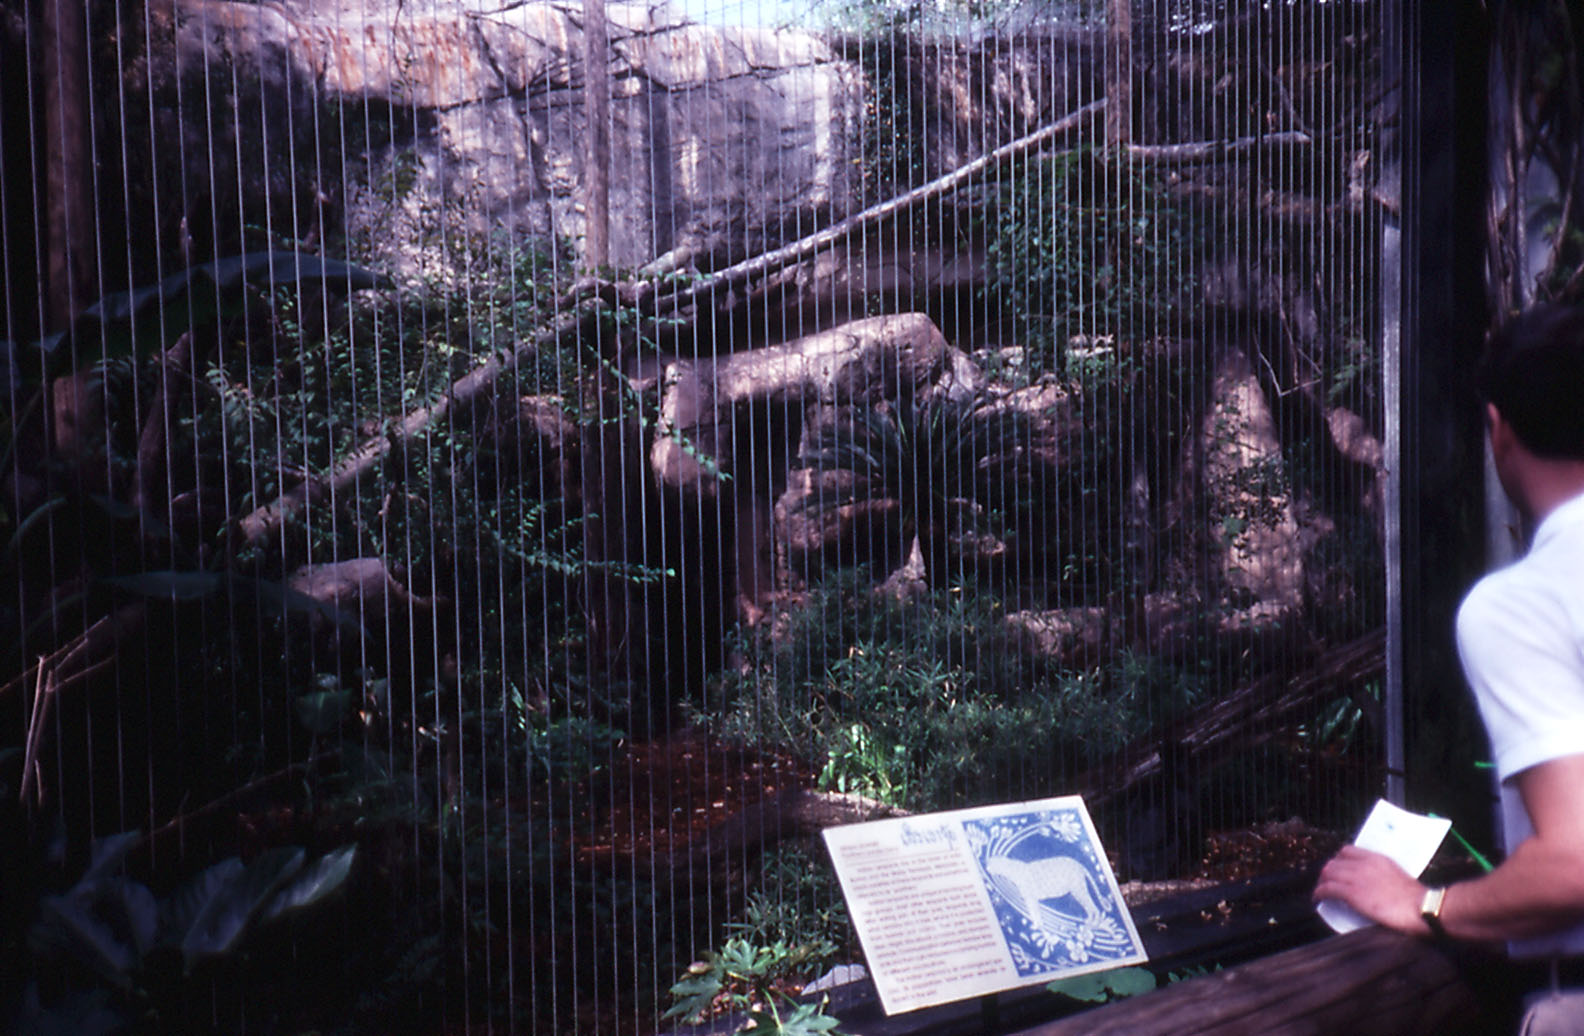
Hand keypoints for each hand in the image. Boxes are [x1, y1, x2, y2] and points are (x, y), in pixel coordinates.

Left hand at [1312, 845, 1427, 935]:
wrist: (1421, 908)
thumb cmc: (1416, 899)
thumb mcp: (1397, 875)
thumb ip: (1383, 874)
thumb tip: (1376, 884)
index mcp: (1376, 858)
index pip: (1348, 850)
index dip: (1338, 859)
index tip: (1337, 868)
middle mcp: (1363, 864)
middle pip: (1334, 862)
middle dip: (1328, 872)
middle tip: (1327, 881)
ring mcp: (1356, 878)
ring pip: (1328, 874)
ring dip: (1322, 882)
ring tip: (1321, 890)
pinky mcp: (1351, 893)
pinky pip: (1327, 889)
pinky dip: (1319, 893)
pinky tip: (1317, 898)